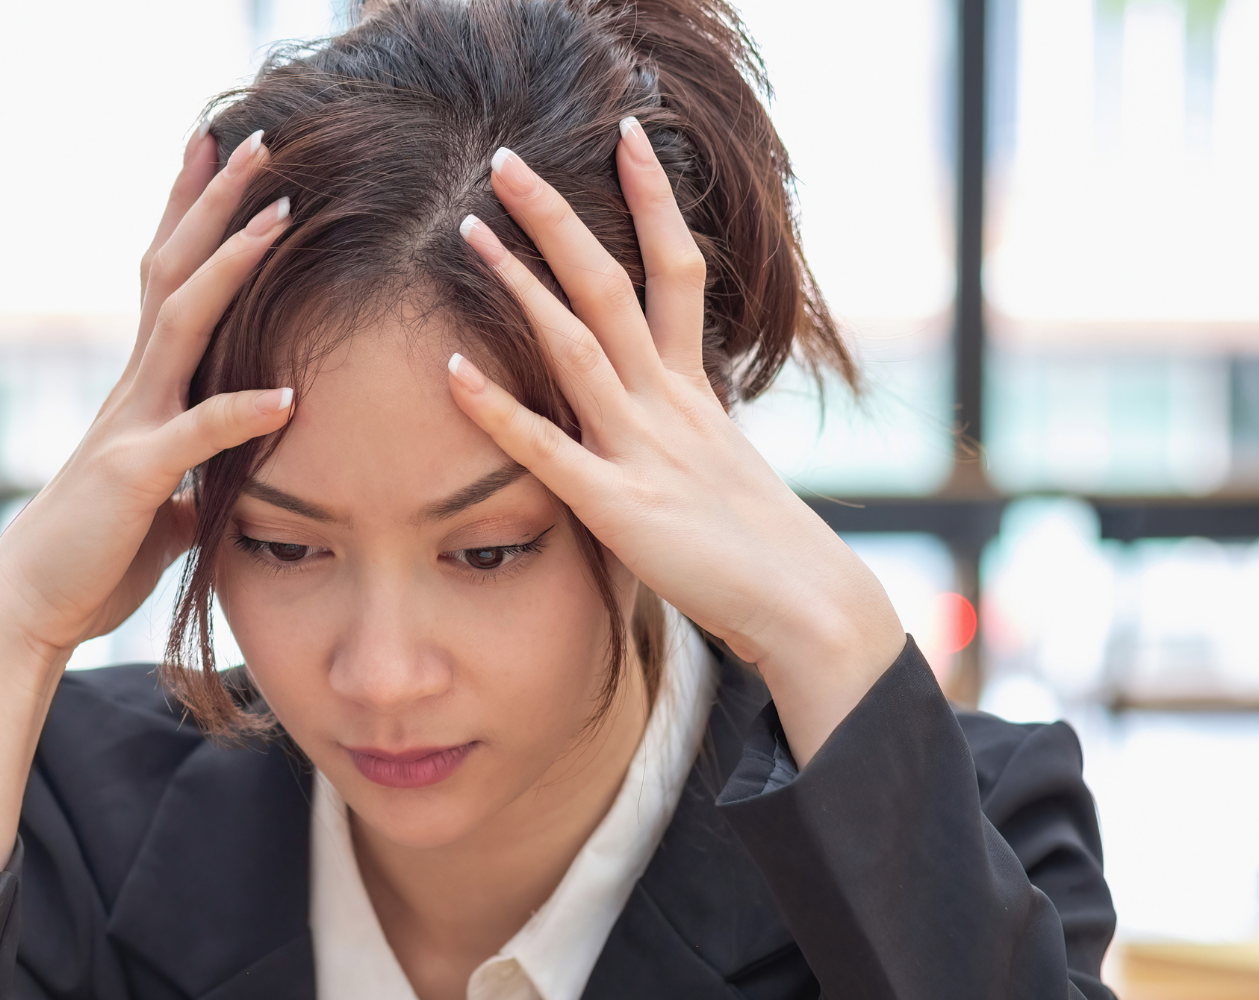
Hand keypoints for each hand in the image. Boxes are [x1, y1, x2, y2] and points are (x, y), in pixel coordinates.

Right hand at [0, 128, 297, 662]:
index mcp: (141, 391)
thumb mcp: (155, 509)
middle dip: (214, 203)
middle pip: (173, 272)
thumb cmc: (91, 559)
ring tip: (278, 216)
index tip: (223, 155)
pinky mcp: (134, 475)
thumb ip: (188, 481)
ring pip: (180, 322)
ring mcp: (129, 424)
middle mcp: (133, 390)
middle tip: (256, 138)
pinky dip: (242, 412)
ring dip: (229, 266)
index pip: (170, 282)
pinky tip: (288, 396)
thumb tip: (211, 487)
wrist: (29, 605)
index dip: (195, 216)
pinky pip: (195, 435)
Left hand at [442, 118, 903, 763]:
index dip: (653, 200)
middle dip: (560, 217)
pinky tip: (451, 369)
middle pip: (613, 284)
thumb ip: (682, 428)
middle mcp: (669, 402)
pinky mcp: (619, 505)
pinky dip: (498, 407)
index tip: (628, 136)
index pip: (677, 268)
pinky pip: (548, 447)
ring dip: (521, 285)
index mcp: (694, 388)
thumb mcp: (718, 465)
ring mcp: (644, 448)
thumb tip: (659, 407)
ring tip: (470, 231)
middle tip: (507, 158)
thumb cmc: (759, 546)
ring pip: (578, 345)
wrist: (808, 604)